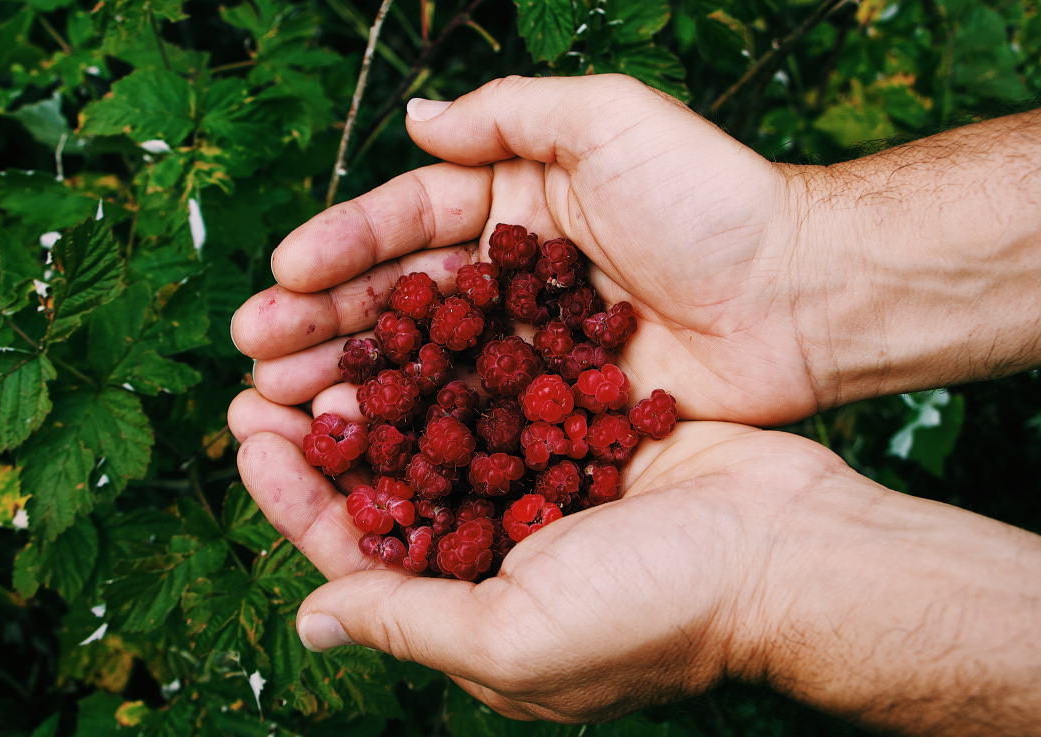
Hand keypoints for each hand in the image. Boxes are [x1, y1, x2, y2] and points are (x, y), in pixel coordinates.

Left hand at [228, 405, 1040, 733]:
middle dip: (328, 432)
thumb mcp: (514, 639)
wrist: (792, 549)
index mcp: (472, 612)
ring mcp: (542, 489)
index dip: (295, 495)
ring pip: (438, 433)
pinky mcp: (583, 434)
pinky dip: (459, 362)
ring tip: (329, 338)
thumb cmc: (658, 609)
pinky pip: (502, 395)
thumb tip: (312, 622)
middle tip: (267, 375)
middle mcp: (498, 552)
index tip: (248, 435)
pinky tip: (423, 320)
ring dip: (383, 388)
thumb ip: (407, 624)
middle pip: (389, 487)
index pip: (355, 554)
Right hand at [230, 74, 821, 426]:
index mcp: (512, 203)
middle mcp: (507, 279)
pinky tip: (363, 456)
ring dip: (349, 384)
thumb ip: (514, 116)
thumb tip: (416, 119)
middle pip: (396, 300)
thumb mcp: (612, 121)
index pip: (407, 221)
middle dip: (321, 323)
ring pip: (419, 367)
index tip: (284, 271)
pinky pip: (472, 424)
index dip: (343, 246)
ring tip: (280, 403)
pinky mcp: (554, 411)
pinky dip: (417, 439)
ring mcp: (526, 350)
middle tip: (255, 352)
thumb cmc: (714, 198)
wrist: (803, 293)